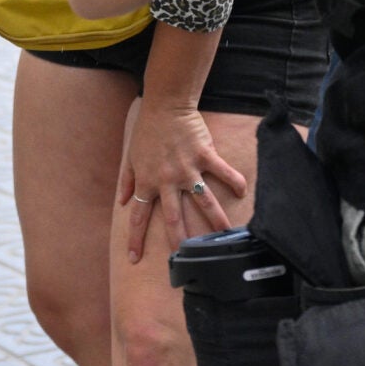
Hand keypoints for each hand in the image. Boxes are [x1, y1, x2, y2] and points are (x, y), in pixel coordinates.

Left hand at [117, 97, 249, 261]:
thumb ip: (127, 181)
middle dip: (179, 241)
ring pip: (203, 201)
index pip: (139, 216)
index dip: (135, 239)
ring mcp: (188, 169)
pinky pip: (222, 171)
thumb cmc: (147, 131)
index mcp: (148, 182)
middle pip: (174, 218)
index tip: (135, 259)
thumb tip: (122, 202)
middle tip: (185, 260)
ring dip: (214, 221)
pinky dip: (233, 181)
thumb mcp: (131, 157)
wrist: (165, 105)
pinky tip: (242, 192)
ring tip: (224, 238)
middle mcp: (167, 180)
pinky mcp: (205, 156)